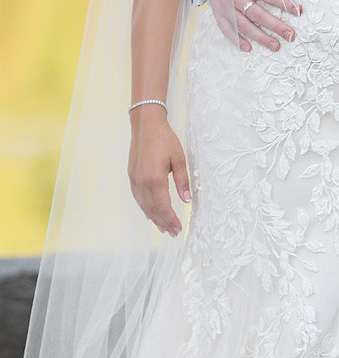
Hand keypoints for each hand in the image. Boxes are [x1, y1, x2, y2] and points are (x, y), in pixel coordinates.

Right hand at [128, 106, 189, 236]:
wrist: (145, 125)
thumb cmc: (164, 139)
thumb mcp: (178, 159)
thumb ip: (182, 181)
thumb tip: (188, 200)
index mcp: (155, 178)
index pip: (163, 206)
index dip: (171, 219)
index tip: (179, 228)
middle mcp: (142, 182)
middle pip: (153, 209)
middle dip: (164, 222)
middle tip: (173, 233)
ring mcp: (135, 180)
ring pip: (144, 206)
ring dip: (154, 218)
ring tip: (164, 228)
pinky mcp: (132, 177)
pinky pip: (138, 198)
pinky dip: (146, 208)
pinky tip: (151, 213)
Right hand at [200, 0, 300, 52]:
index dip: (284, 3)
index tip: (298, 11)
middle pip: (258, 15)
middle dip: (276, 26)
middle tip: (291, 35)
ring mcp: (226, 5)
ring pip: (244, 26)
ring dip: (260, 38)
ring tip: (276, 46)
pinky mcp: (218, 11)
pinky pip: (226, 28)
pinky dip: (236, 40)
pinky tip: (248, 48)